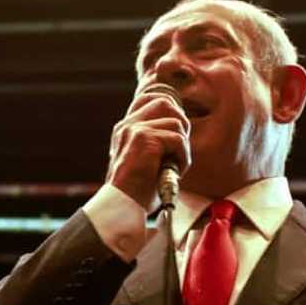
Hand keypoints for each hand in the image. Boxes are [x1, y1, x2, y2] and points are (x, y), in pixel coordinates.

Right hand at [106, 86, 190, 210]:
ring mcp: (135, 130)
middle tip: (179, 149)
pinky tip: (175, 171)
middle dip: (180, 123)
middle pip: (165, 103)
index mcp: (125, 128)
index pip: (148, 99)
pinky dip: (182, 157)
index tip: (176, 130)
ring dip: (182, 146)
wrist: (122, 205)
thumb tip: (179, 132)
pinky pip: (178, 140)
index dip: (168, 108)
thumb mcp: (144, 160)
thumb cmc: (136, 191)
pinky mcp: (144, 139)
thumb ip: (154, 142)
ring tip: (174, 165)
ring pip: (176, 122)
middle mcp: (128, 125)